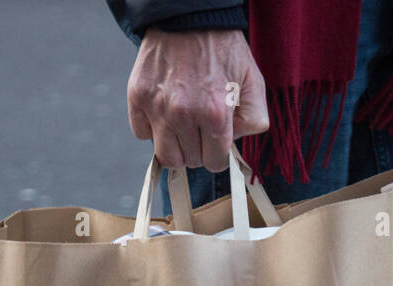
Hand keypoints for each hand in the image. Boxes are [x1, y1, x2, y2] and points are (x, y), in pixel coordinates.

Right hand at [127, 28, 267, 172]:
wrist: (190, 16)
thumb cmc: (224, 49)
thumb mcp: (253, 81)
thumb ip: (254, 120)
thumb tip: (234, 144)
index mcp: (215, 114)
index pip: (214, 162)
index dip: (217, 154)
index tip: (216, 141)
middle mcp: (183, 114)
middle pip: (189, 162)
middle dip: (198, 151)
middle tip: (200, 131)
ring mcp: (157, 106)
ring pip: (165, 155)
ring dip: (176, 148)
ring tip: (183, 129)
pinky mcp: (137, 96)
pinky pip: (141, 133)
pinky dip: (152, 129)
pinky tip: (164, 113)